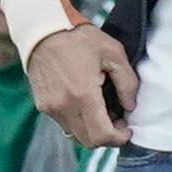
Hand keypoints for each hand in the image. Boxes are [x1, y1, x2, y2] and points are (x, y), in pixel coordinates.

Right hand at [30, 24, 137, 147]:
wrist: (43, 31)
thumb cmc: (79, 39)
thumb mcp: (113, 53)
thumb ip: (127, 83)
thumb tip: (129, 107)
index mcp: (82, 95)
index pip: (101, 135)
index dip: (118, 138)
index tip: (128, 128)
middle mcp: (63, 106)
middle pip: (89, 141)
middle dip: (108, 136)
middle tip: (119, 120)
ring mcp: (50, 108)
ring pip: (76, 135)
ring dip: (93, 130)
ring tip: (104, 110)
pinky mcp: (42, 105)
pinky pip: (64, 124)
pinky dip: (79, 122)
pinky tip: (87, 104)